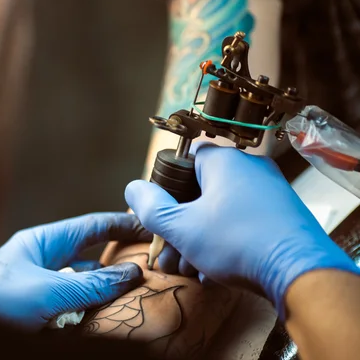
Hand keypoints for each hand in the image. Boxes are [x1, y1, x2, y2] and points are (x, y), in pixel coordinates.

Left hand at [0, 213, 149, 329]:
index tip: (148, 227)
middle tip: (148, 263)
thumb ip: (90, 285)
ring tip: (133, 292)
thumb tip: (130, 274)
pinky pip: (71, 306)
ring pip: (81, 283)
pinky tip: (102, 316)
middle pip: (88, 256)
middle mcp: (41, 261)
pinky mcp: (36, 311)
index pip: (89, 227)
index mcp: (41, 243)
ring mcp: (38, 286)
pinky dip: (88, 309)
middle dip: (117, 260)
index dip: (120, 225)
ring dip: (104, 288)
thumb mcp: (47, 291)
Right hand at [125, 144, 359, 318]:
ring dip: (199, 239)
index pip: (184, 160)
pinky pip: (243, 222)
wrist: (300, 272)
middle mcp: (250, 169)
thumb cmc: (237, 243)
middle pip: (201, 191)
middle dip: (180, 225)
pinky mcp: (283, 215)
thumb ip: (151, 207)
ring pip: (221, 211)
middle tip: (171, 251)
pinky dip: (225, 243)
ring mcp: (270, 192)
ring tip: (190, 267)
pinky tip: (214, 272)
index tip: (160, 212)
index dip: (166, 186)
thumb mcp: (181, 227)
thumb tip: (133, 189)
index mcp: (224, 161)